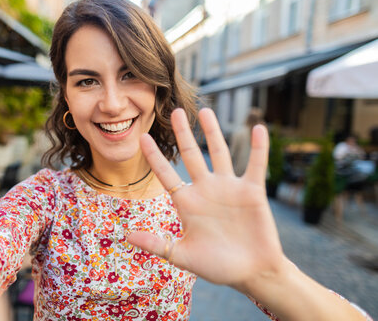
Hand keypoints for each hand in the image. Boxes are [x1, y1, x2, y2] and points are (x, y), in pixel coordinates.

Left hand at [128, 108, 285, 291]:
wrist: (251, 273)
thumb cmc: (217, 266)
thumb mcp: (182, 256)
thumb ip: (156, 244)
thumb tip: (126, 235)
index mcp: (187, 203)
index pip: (166, 175)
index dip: (154, 157)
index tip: (141, 137)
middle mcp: (206, 190)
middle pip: (191, 156)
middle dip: (182, 134)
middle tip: (174, 111)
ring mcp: (229, 188)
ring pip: (219, 153)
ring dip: (213, 132)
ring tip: (205, 111)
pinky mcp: (252, 191)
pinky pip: (255, 165)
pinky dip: (258, 148)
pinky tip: (258, 129)